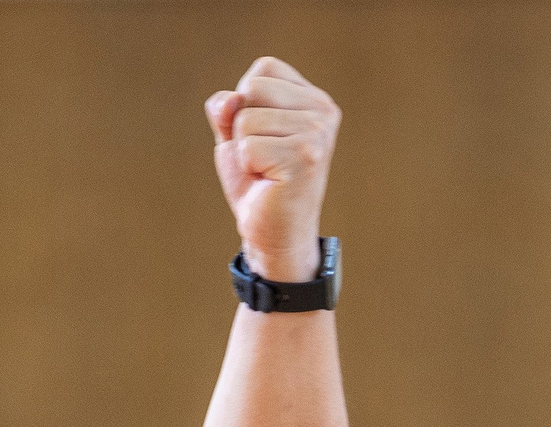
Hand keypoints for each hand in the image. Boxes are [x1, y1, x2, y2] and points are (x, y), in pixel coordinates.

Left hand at [205, 58, 339, 282]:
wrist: (273, 233)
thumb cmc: (258, 182)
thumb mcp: (236, 135)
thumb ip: (227, 108)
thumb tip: (229, 101)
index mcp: (314, 99)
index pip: (263, 70)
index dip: (246, 102)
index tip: (264, 135)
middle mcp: (323, 111)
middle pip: (252, 89)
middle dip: (242, 126)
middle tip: (263, 158)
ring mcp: (317, 133)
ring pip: (246, 118)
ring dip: (244, 150)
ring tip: (266, 171)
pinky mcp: (305, 158)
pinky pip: (247, 147)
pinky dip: (247, 168)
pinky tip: (268, 182)